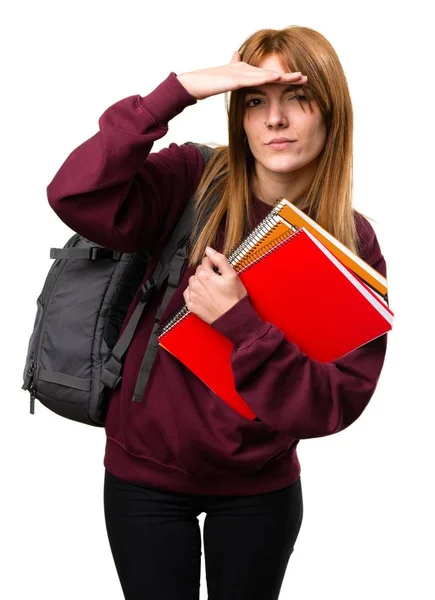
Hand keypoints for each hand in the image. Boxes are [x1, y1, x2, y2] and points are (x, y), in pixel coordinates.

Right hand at [176, 51, 307, 100]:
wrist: (193, 83)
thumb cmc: (208, 80)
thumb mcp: (224, 74)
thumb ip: (233, 64)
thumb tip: (238, 54)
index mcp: (246, 72)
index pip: (269, 76)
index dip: (284, 78)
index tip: (299, 81)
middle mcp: (245, 70)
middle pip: (271, 74)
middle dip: (289, 76)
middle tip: (306, 78)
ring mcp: (239, 74)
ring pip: (265, 75)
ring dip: (282, 76)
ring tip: (297, 77)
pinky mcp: (233, 79)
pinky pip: (252, 79)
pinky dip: (265, 78)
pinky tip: (276, 78)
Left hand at [183, 247, 247, 324]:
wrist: (234, 319)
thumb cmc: (235, 298)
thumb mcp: (232, 275)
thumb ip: (219, 259)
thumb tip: (209, 249)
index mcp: (205, 275)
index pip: (205, 261)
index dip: (213, 264)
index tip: (219, 270)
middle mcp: (196, 285)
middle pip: (198, 271)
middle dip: (206, 272)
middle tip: (217, 280)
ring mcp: (193, 296)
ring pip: (192, 281)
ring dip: (200, 281)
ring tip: (211, 287)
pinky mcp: (191, 306)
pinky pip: (188, 293)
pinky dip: (193, 292)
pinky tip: (203, 294)